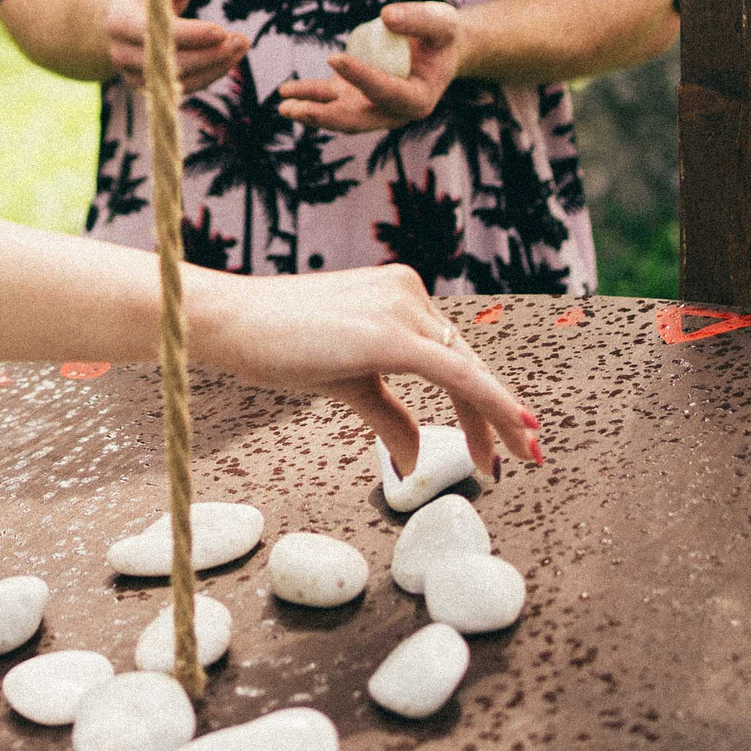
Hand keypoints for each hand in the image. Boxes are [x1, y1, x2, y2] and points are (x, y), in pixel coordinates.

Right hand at [105, 0, 247, 94]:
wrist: (117, 19)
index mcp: (121, 20)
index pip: (156, 33)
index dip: (190, 34)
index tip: (221, 30)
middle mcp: (121, 52)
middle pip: (170, 61)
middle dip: (210, 53)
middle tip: (241, 40)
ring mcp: (131, 73)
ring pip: (179, 79)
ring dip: (215, 66)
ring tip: (240, 47)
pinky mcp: (146, 86)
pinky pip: (182, 86)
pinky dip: (209, 74)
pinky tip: (229, 59)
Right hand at [190, 263, 540, 479]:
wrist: (230, 321)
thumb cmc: (274, 344)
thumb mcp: (344, 381)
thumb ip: (387, 413)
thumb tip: (413, 457)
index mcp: (397, 294)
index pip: (451, 353)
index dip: (482, 399)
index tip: (499, 440)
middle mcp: (407, 292)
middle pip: (466, 362)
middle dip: (496, 414)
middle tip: (521, 456)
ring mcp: (400, 307)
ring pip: (466, 370)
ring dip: (495, 417)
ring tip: (512, 458)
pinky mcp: (391, 334)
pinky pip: (456, 373)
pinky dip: (492, 402)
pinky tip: (516, 427)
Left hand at [276, 2, 461, 132]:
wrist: (437, 49)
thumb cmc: (442, 36)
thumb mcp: (440, 22)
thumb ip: (418, 20)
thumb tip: (386, 16)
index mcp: (419, 100)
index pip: (387, 92)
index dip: (362, 77)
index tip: (335, 58)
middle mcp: (393, 112)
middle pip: (358, 119)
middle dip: (326, 115)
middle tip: (297, 108)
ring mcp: (372, 108)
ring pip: (339, 116)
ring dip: (311, 111)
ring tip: (283, 105)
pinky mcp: (355, 98)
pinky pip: (330, 102)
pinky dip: (309, 98)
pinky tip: (287, 93)